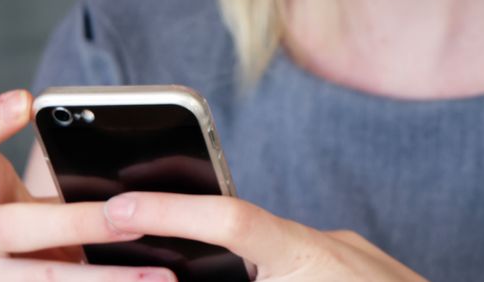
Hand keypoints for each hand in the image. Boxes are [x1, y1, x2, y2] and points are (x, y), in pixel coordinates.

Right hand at [0, 90, 176, 281]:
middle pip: (9, 226)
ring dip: (100, 280)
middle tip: (134, 219)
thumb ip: (66, 189)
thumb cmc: (24, 234)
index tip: (25, 100)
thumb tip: (147, 180)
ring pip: (34, 280)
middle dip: (77, 224)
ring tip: (159, 278)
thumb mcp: (30, 204)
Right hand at [102, 192, 427, 281]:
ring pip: (276, 255)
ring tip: (212, 266)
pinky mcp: (363, 262)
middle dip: (200, 245)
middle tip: (152, 239)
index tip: (120, 209)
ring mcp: (351, 251)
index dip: (170, 210)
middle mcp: (330, 243)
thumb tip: (192, 270)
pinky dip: (282, 275)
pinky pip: (305, 264)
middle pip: (245, 237)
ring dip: (248, 271)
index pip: (230, 220)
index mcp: (308, 258)